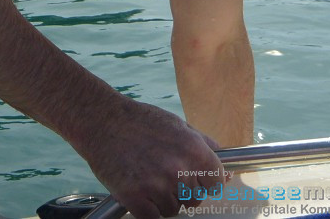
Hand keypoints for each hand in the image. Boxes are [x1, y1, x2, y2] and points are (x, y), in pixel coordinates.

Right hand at [76, 97, 225, 218]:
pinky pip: (153, 218)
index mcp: (194, 150)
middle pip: (195, 200)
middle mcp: (178, 169)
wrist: (103, 121)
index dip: (206, 182)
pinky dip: (147, 209)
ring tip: (148, 177)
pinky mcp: (134, 198)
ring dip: (163, 200)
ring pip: (173, 210)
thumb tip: (227, 172)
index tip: (195, 178)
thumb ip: (205, 147)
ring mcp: (156, 185)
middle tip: (163, 172)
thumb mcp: (179, 125)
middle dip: (183, 190)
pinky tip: (139, 189)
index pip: (216, 184)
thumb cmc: (141, 121)